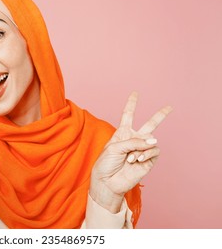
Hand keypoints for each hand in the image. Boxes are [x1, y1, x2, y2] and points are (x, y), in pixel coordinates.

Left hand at [90, 92, 172, 212]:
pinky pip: (154, 151)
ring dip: (141, 148)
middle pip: (150, 124)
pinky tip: (138, 160)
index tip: (135, 93)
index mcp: (122, 133)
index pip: (128, 115)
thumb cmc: (106, 164)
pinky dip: (147, 154)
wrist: (108, 182)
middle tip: (169, 107)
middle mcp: (134, 140)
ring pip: (152, 140)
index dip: (132, 104)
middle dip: (160, 115)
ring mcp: (142, 149)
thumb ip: (134, 141)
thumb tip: (154, 141)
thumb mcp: (115, 147)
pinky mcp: (148, 160)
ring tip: (131, 158)